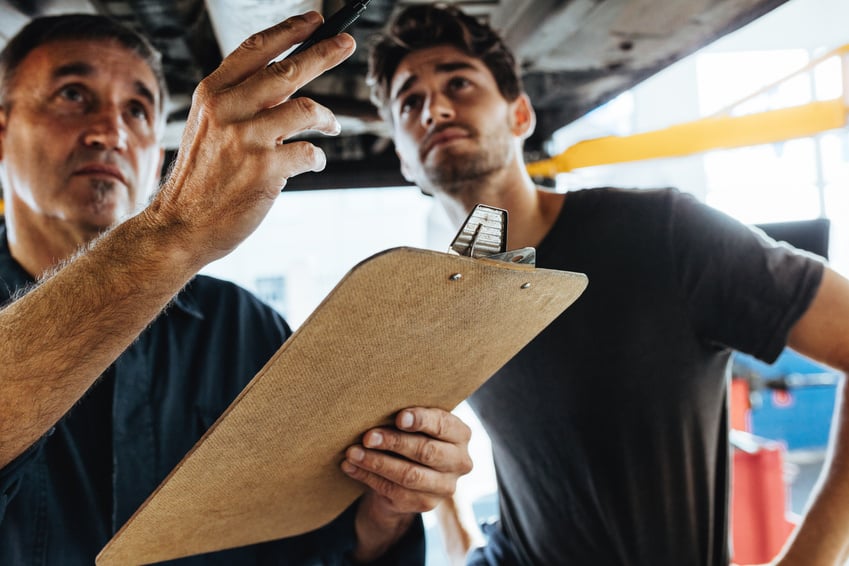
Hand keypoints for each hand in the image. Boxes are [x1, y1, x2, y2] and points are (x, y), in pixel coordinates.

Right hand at [144, 11, 355, 268]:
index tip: (314, 21)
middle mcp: (228, 110)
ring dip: (328, 119)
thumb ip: (242, 103)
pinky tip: (315, 162)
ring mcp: (247, 139)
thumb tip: (289, 83)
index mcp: (212, 93)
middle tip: (347, 42)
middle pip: (289, 70)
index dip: (289, 31)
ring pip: (307, 109)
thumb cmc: (202, 177)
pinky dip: (318, 157)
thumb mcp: (209, 128)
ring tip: (332, 127)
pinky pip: (309, 152)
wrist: (181, 224)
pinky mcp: (265, 169)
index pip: (256, 49)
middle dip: (325, 52)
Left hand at [342, 407, 472, 561]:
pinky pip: (394, 490)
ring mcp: (445, 486)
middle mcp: (460, 462)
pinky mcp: (426, 504)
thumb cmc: (413, 436)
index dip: (421, 421)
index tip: (399, 418)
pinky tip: (351, 466)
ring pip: (408, 475)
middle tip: (367, 436)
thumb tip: (379, 406)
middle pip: (426, 451)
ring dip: (376, 462)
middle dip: (394, 442)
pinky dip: (368, 477)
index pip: (443, 426)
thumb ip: (409, 418)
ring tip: (352, 452)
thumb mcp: (418, 425)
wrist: (410, 477)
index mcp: (461, 435)